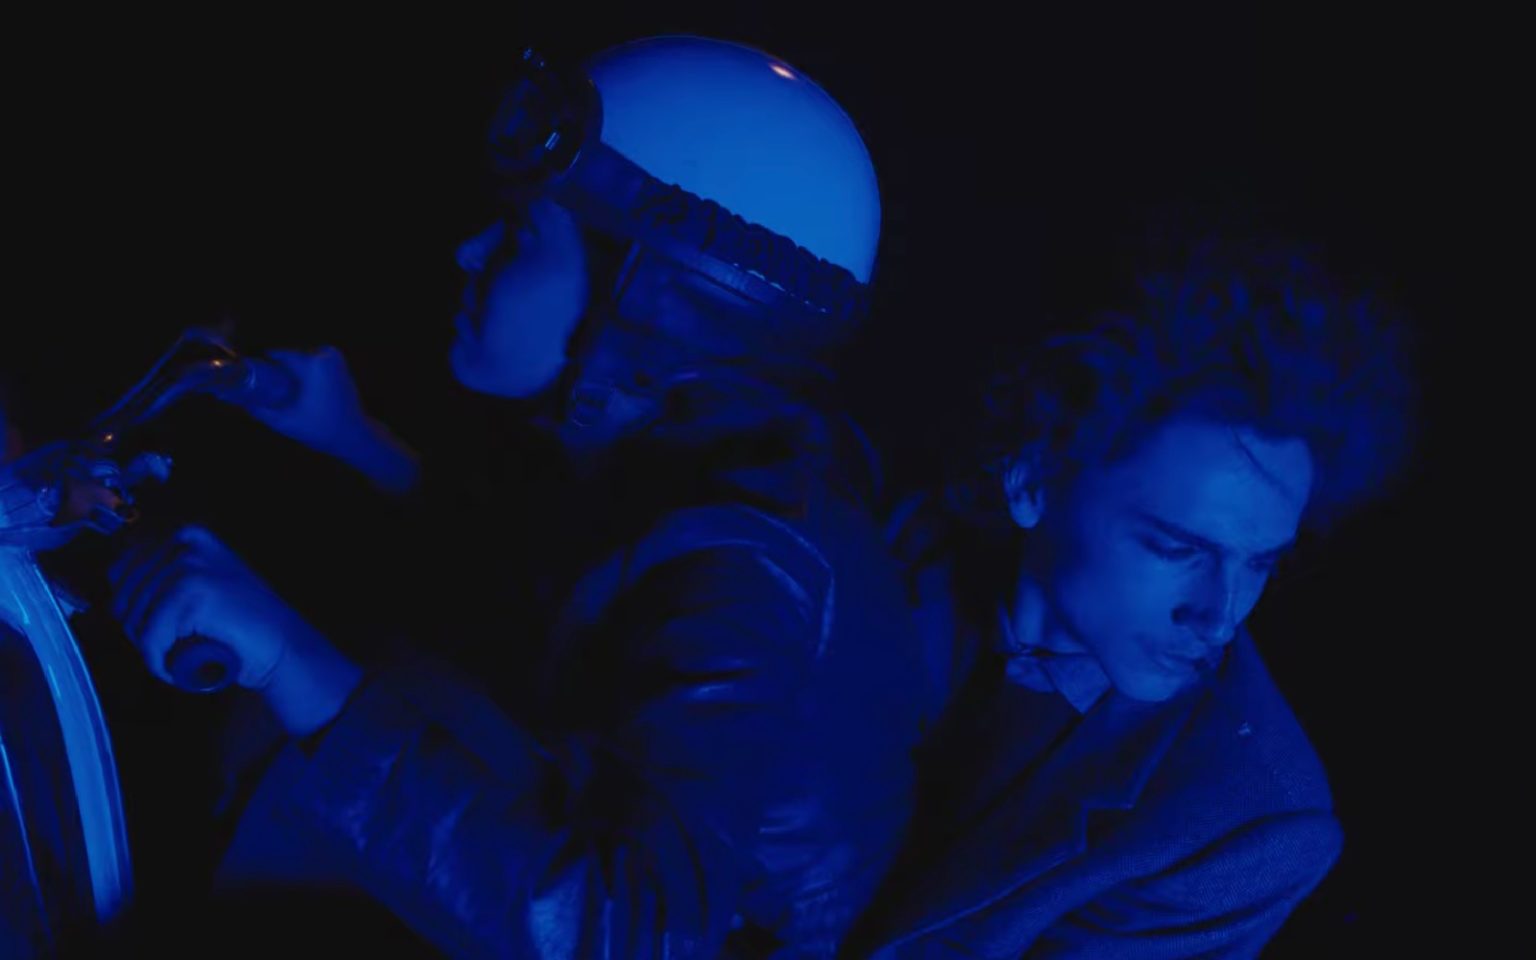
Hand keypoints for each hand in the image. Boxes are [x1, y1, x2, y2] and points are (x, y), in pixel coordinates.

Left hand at [108, 526, 361, 731]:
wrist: (281, 646)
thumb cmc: (240, 622)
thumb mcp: (200, 581)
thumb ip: (164, 569)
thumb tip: (113, 573)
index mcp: (186, 534)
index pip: (122, 571)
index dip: (134, 608)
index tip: (160, 628)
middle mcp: (185, 540)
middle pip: (124, 597)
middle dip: (141, 631)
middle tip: (172, 647)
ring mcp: (187, 564)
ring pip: (134, 621)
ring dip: (151, 649)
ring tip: (179, 656)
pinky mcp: (190, 592)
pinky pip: (150, 639)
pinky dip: (158, 662)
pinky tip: (177, 669)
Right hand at [235, 347, 419, 494]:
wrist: (355, 435)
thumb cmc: (321, 429)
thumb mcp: (283, 421)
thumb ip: (255, 407)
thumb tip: (226, 396)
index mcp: (313, 362)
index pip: (276, 353)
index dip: (258, 362)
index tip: (242, 373)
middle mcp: (325, 352)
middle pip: (286, 355)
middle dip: (271, 368)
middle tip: (254, 384)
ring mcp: (334, 356)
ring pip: (297, 358)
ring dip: (285, 370)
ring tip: (272, 388)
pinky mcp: (338, 362)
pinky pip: (310, 362)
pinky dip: (299, 371)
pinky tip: (290, 388)